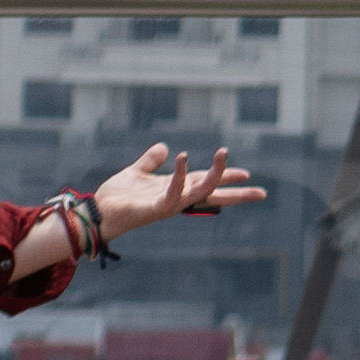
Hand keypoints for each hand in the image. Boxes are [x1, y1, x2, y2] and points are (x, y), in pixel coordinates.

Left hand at [88, 140, 260, 239]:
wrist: (97, 212)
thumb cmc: (116, 197)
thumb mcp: (136, 173)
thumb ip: (150, 161)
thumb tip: (162, 148)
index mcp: (175, 189)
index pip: (206, 182)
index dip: (225, 177)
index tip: (247, 175)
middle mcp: (177, 198)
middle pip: (214, 194)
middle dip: (238, 194)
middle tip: (262, 192)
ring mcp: (169, 204)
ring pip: (201, 191)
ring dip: (216, 174)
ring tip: (224, 153)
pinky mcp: (156, 208)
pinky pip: (173, 192)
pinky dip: (180, 175)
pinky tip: (184, 156)